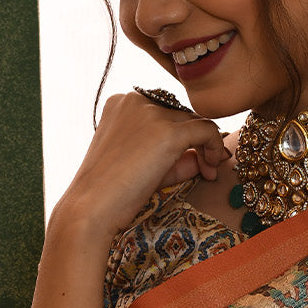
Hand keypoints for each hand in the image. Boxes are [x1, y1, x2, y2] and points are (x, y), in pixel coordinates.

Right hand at [57, 91, 232, 240]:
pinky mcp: (168, 132)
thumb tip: (208, 153)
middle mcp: (135, 100)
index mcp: (121, 103)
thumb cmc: (111, 191)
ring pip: (195, 121)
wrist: (92, 208)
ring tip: (205, 173)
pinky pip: (207, 129)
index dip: (180, 134)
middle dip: (194, 142)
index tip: (188, 157)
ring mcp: (151, 113)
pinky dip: (215, 146)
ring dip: (206, 146)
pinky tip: (212, 167)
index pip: (164, 111)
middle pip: (181, 115)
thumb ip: (174, 153)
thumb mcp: (142, 163)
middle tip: (202, 170)